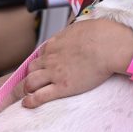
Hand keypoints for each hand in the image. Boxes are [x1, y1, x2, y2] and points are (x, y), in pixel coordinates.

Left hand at [17, 18, 132, 107]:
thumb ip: (72, 33)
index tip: (41, 68)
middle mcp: (50, 59)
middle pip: (31, 69)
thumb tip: (74, 34)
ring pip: (29, 83)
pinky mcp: (62, 87)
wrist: (108, 46)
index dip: (40, 63)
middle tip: (28, 84)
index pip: (41, 55)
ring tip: (23, 95)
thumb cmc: (100, 34)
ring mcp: (55, 73)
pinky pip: (40, 96)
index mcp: (55, 44)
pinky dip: (30, 101)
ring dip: (24, 89)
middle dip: (28, 76)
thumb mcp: (81, 27)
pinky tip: (27, 104)